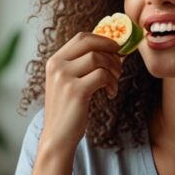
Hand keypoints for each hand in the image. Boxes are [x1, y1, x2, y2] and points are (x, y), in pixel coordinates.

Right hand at [39, 32, 122, 152]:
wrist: (58, 137)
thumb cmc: (69, 109)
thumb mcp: (70, 82)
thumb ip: (84, 65)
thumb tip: (114, 48)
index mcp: (55, 60)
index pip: (82, 37)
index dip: (103, 40)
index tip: (116, 50)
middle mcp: (57, 65)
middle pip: (91, 43)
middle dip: (111, 51)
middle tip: (119, 65)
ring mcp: (64, 77)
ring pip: (99, 58)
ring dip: (113, 69)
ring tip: (113, 83)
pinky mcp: (75, 91)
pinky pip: (102, 75)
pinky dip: (112, 83)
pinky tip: (110, 93)